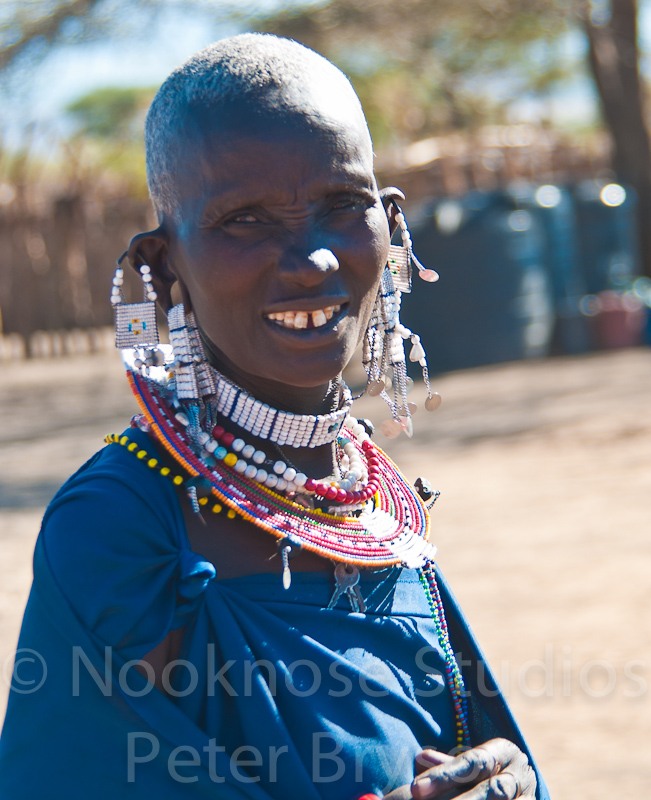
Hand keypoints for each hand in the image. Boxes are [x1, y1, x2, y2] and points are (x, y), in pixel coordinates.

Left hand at [384, 738, 536, 799]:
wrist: (522, 788)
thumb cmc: (489, 773)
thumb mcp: (472, 763)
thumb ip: (448, 765)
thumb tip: (421, 758)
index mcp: (503, 752)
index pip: (472, 762)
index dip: (444, 775)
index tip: (416, 789)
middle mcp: (519, 775)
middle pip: (490, 790)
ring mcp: (528, 798)